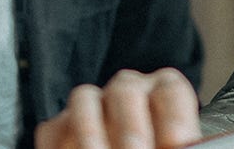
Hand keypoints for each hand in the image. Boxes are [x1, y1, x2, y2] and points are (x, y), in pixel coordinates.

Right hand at [35, 69, 200, 148]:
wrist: (124, 148)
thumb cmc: (156, 148)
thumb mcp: (170, 146)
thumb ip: (173, 146)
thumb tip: (177, 146)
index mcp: (163, 92)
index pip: (171, 91)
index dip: (175, 116)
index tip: (179, 142)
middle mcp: (127, 90)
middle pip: (126, 91)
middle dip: (131, 127)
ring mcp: (91, 103)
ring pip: (84, 100)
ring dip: (90, 133)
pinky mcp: (59, 126)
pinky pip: (54, 128)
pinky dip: (60, 146)